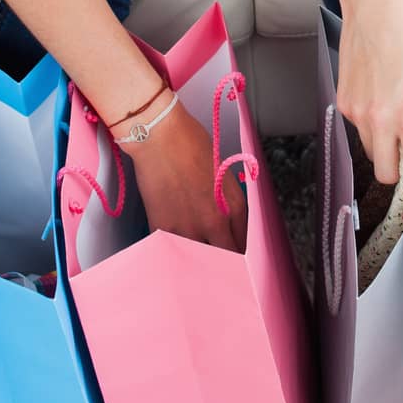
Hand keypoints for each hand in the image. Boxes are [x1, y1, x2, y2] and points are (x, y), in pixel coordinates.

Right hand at [126, 100, 248, 251]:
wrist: (160, 136)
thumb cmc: (191, 143)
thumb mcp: (222, 173)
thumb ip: (225, 201)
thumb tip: (222, 220)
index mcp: (235, 206)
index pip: (242, 245)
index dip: (237, 254)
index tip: (230, 256)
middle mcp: (217, 222)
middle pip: (225, 258)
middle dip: (222, 262)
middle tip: (214, 266)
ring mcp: (190, 229)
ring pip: (199, 261)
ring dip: (197, 260)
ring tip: (191, 262)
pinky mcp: (164, 229)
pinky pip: (172, 252)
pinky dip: (172, 252)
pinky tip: (170, 250)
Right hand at [335, 0, 402, 219]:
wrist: (375, 9)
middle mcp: (381, 120)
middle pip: (385, 173)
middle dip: (397, 171)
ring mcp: (357, 112)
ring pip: (368, 149)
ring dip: (381, 143)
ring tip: (391, 110)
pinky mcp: (342, 101)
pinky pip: (356, 126)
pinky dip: (367, 121)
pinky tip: (375, 95)